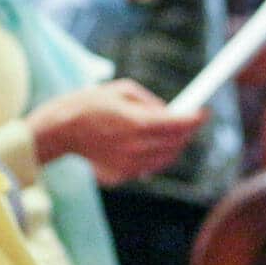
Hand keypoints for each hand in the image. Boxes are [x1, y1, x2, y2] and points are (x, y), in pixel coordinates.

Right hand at [26, 79, 205, 184]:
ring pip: (167, 158)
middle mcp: (136, 147)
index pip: (179, 124)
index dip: (196, 118)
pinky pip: (149, 167)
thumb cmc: (90, 104)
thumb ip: (151, 101)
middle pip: (177, 143)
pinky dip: (152, 156)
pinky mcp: (122, 175)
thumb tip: (170, 112)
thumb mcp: (122, 89)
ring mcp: (129, 164)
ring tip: (164, 133)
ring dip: (172, 145)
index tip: (204, 113)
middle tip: (187, 122)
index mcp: (137, 122)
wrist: (61, 130)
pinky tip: (140, 144)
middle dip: (186, 131)